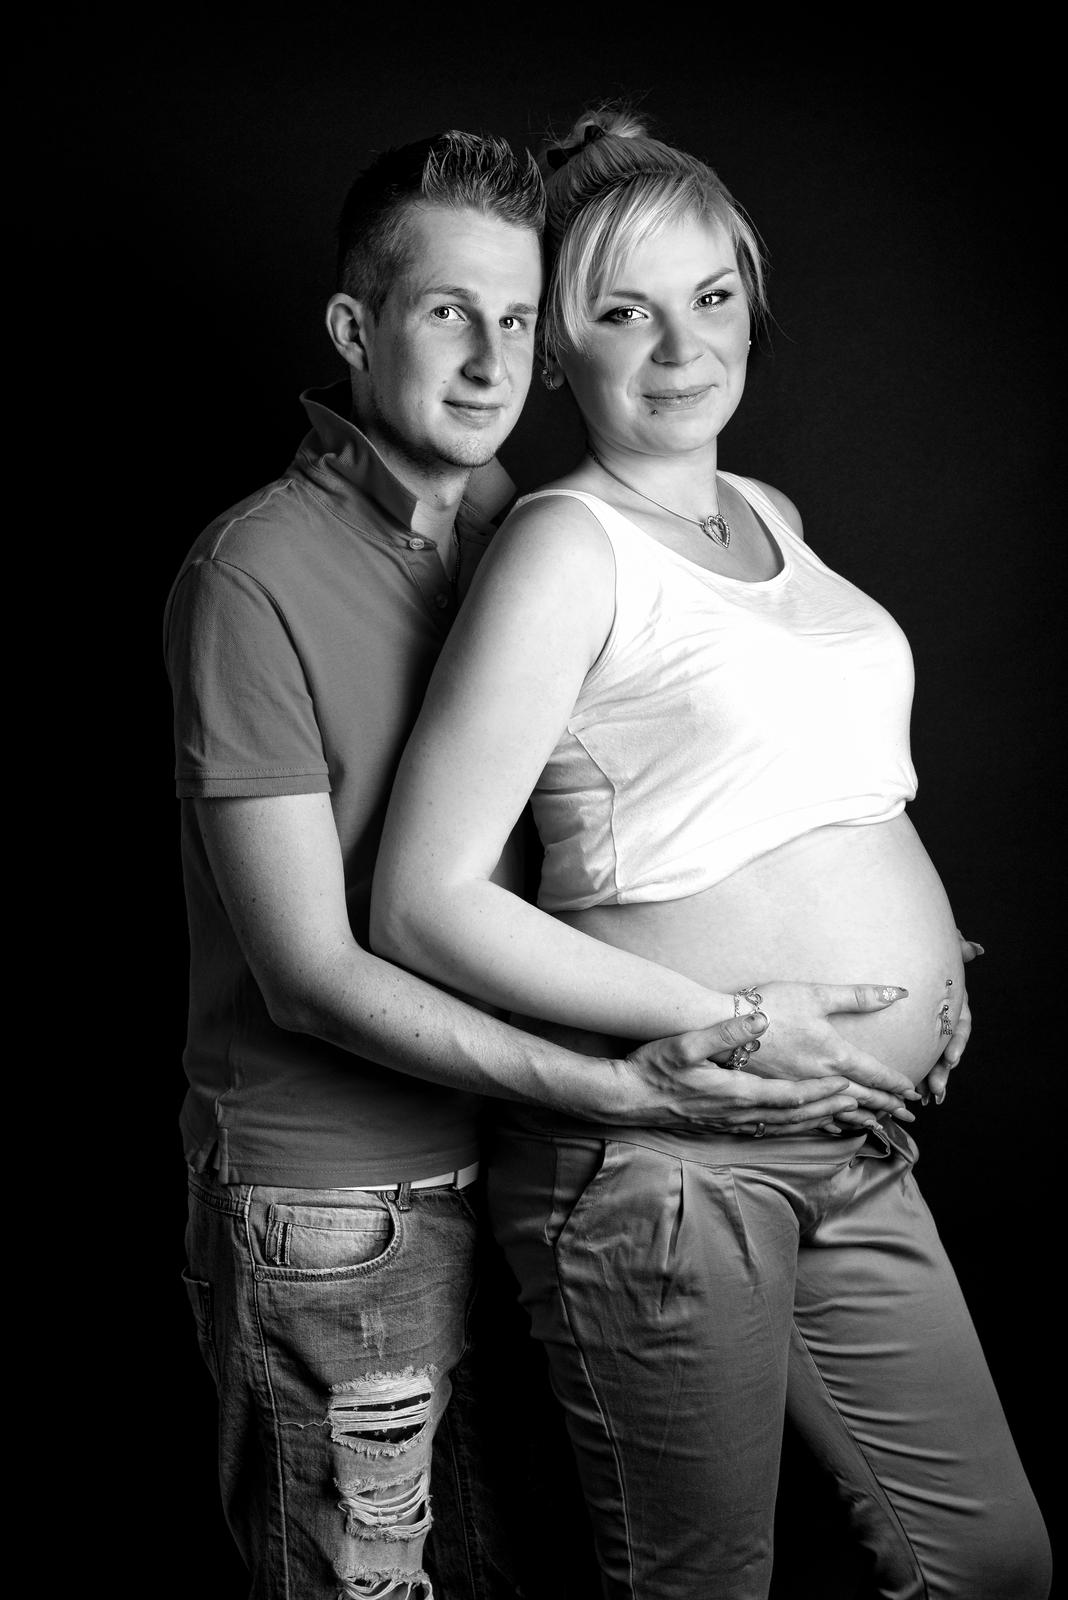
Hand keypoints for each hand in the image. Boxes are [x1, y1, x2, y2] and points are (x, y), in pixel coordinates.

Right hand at [611, 1010, 861, 1135]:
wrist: (627, 1098)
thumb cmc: (654, 1068)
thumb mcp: (685, 1044)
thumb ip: (723, 1032)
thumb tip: (758, 1019)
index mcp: (737, 1093)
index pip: (790, 1096)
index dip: (820, 1092)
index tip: (848, 1086)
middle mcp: (739, 1114)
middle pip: (795, 1117)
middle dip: (830, 1110)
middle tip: (862, 1107)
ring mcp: (731, 1125)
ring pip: (784, 1128)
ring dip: (816, 1123)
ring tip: (843, 1119)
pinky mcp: (723, 1127)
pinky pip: (768, 1133)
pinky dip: (793, 1131)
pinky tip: (800, 1127)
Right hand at [730, 983, 918, 1127]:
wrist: (718, 1024)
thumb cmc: (766, 1004)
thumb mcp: (814, 993)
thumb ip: (857, 996)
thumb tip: (896, 992)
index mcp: (832, 1054)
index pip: (874, 1075)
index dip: (896, 1084)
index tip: (913, 1092)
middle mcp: (818, 1078)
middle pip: (861, 1097)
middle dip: (887, 1106)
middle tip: (909, 1116)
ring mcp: (796, 1090)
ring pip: (837, 1111)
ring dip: (862, 1118)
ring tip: (880, 1125)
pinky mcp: (777, 1094)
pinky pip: (811, 1116)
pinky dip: (829, 1122)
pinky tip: (832, 1125)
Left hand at [915, 929, 982, 1105]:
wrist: (902, 954)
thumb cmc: (925, 953)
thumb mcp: (941, 951)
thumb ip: (956, 949)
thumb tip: (973, 949)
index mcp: (953, 1003)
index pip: (960, 1024)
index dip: (957, 1042)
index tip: (951, 1057)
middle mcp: (944, 1019)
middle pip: (947, 1048)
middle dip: (943, 1070)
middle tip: (937, 1088)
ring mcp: (930, 1030)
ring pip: (934, 1058)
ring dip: (933, 1079)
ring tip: (928, 1096)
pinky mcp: (913, 1037)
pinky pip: (917, 1058)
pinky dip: (916, 1075)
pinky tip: (913, 1092)